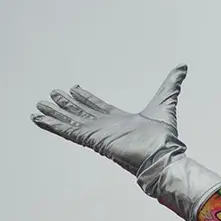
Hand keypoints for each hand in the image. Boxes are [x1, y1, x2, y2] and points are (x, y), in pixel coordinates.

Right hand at [31, 65, 187, 175]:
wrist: (162, 154)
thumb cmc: (164, 135)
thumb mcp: (166, 101)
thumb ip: (172, 84)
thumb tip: (183, 66)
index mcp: (120, 120)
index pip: (97, 106)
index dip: (85, 98)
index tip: (73, 89)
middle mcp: (106, 127)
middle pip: (81, 113)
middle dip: (66, 104)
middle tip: (51, 94)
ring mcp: (97, 134)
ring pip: (71, 121)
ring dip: (55, 114)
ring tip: (38, 106)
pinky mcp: (92, 140)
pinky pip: (68, 131)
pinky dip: (54, 125)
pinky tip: (39, 119)